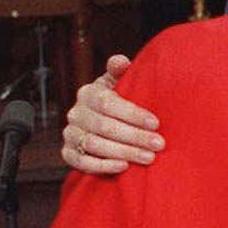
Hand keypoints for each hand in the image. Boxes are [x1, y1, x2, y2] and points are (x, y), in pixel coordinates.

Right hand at [62, 54, 163, 174]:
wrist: (103, 123)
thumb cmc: (118, 100)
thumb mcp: (120, 83)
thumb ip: (120, 71)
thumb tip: (120, 61)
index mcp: (88, 93)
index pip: (107, 103)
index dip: (132, 114)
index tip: (156, 123)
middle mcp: (76, 113)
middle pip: (103, 126)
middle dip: (134, 136)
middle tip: (159, 144)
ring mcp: (70, 134)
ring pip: (94, 145)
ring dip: (123, 152)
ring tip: (148, 157)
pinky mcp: (68, 153)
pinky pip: (80, 162)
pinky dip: (101, 166)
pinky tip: (123, 167)